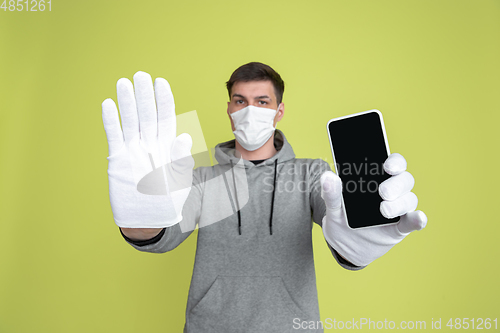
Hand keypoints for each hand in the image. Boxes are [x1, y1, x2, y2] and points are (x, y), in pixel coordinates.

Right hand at [102, 71, 193, 227]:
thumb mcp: (180, 182)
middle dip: (144, 95)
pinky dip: (111, 122)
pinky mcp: (119, 160)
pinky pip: (114, 137)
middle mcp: (150, 144)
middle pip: (147, 115)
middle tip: (141, 75)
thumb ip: (181, 161)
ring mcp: (133, 150)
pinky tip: (108, 104)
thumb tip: (184, 138)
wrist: (148, 219)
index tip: (161, 82)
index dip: (163, 100)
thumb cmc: (169, 201)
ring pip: (130, 122)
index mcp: (167, 146)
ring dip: (126, 103)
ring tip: (123, 83)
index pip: (166, 118)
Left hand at [320, 153, 426, 265]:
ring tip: (384, 210)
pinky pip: (413, 222)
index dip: (395, 162)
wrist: (345, 245)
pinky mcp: (400, 228)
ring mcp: (398, 209)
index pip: (394, 164)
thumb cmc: (342, 220)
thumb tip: (328, 176)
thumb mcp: (334, 208)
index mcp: (377, 179)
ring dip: (399, 203)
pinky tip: (419, 218)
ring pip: (409, 199)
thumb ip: (331, 194)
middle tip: (382, 192)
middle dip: (395, 185)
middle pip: (404, 180)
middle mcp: (392, 191)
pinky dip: (418, 219)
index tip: (387, 166)